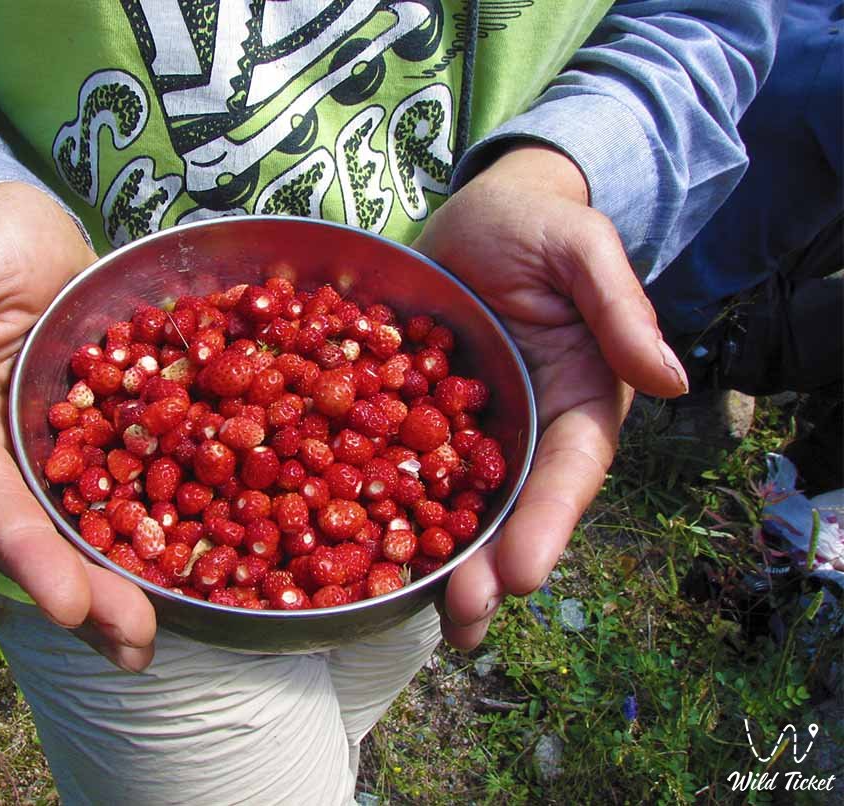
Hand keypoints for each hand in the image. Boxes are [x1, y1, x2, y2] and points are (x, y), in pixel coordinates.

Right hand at [0, 182, 156, 670]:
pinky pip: (145, 479)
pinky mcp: (116, 432)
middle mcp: (10, 454)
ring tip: (164, 637)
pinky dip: (171, 521)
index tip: (67, 607)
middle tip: (136, 646)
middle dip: (90, 590)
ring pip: (96, 522)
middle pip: (48, 531)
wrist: (39, 232)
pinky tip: (209, 561)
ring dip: (130, 580)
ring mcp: (65, 448)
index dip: (28, 552)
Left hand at [413, 145, 688, 647]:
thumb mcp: (582, 248)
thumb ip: (619, 307)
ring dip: (431, 561)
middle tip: (462, 622)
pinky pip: (393, 463)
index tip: (522, 574)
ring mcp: (466, 430)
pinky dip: (373, 506)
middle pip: (509, 508)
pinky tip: (344, 547)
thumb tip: (671, 379)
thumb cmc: (539, 224)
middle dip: (485, 566)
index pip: (569, 470)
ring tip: (402, 612)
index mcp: (575, 401)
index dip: (547, 522)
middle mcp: (523, 430)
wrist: (476, 214)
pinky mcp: (412, 416)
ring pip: (451, 504)